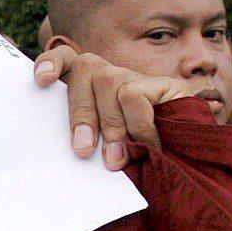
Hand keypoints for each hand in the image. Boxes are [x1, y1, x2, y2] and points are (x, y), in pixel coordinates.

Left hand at [31, 49, 196, 169]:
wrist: (190, 169)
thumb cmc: (136, 165)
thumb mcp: (105, 154)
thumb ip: (87, 144)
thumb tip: (71, 150)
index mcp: (90, 91)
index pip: (66, 60)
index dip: (50, 63)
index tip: (41, 82)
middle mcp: (112, 77)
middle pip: (84, 68)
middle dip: (80, 112)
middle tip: (82, 151)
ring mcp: (138, 78)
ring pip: (108, 80)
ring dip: (109, 123)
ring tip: (116, 160)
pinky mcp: (164, 85)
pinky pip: (135, 95)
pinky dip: (136, 124)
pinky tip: (148, 146)